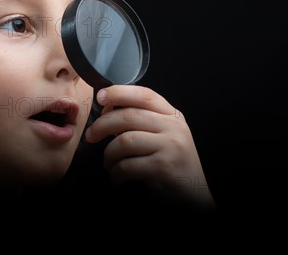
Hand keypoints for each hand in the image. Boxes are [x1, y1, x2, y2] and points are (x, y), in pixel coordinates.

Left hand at [84, 85, 215, 207]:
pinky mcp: (163, 168)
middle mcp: (173, 127)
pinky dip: (115, 173)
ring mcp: (170, 146)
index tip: (100, 97)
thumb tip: (108, 111)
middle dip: (103, 125)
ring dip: (108, 154)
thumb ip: (143, 121)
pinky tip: (117, 179)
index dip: (119, 92)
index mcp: (172, 116)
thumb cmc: (173, 165)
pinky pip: (127, 165)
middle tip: (92, 135)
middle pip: (128, 116)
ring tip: (109, 164)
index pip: (144, 95)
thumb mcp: (165, 136)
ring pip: (125, 140)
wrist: (195, 195)